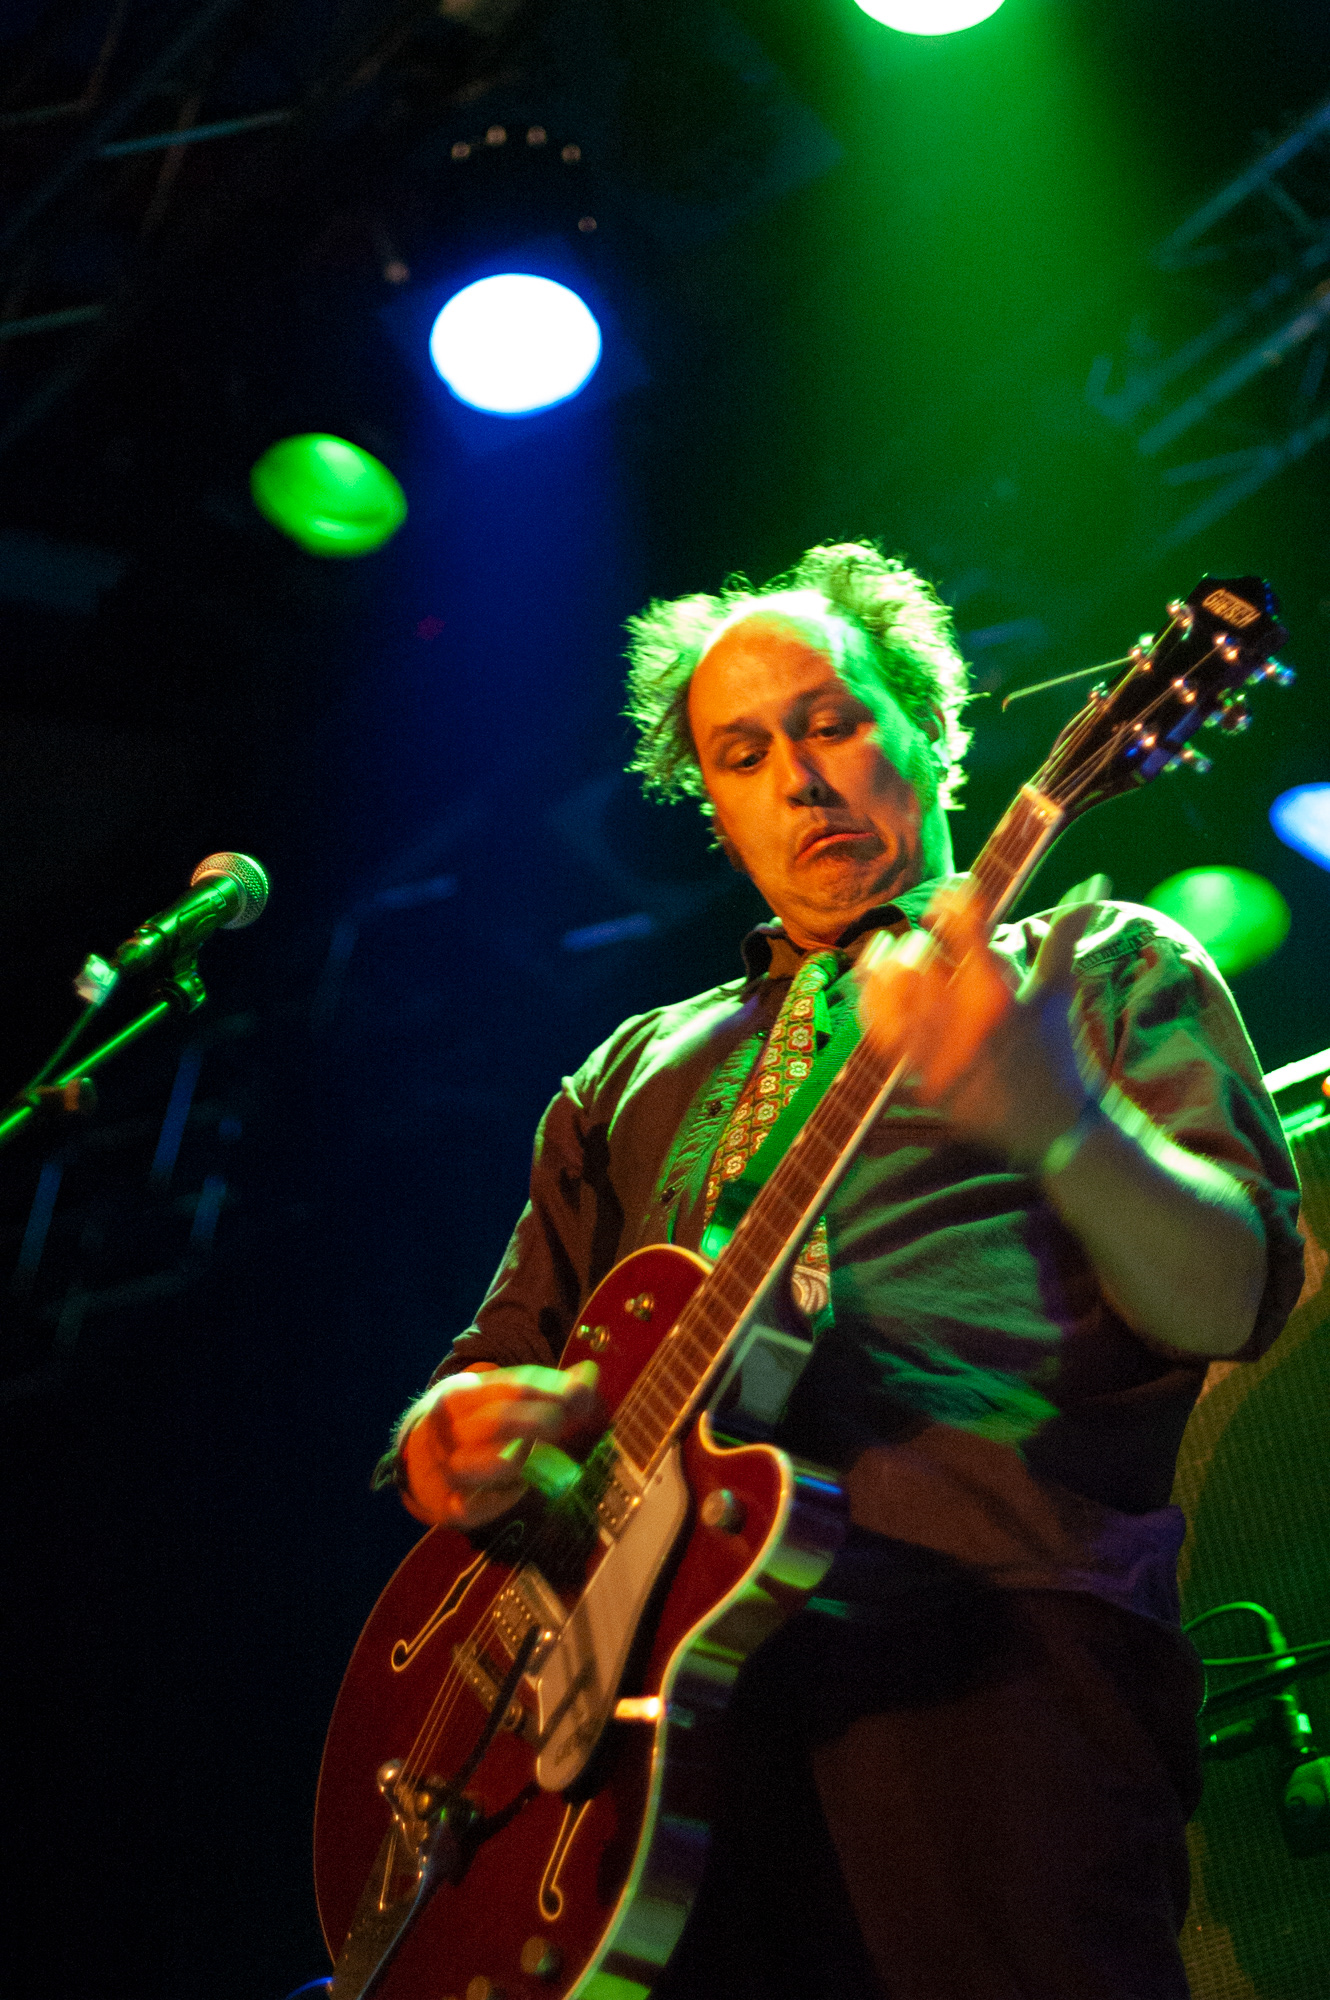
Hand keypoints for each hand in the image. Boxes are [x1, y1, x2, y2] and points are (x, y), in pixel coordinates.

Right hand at [400, 1361, 600, 1528]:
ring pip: (488, 1465)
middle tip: (561, 1421)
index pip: (512, 1386)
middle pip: (498, 1421)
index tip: (580, 1392)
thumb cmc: (477, 1420)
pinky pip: (477, 1507)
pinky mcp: (450, 1505)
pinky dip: (502, 1499)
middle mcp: (449, 1431)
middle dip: (538, 1420)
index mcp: (462, 1394)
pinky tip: (518, 1487)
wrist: (418, 1456)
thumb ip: (549, 1388)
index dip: (550, 1389)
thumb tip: (591, 1373)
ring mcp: (447, 1469)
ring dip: (519, 1459)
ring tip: (531, 1452)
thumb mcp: (501, 1396)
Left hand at [856, 880, 1098, 1165]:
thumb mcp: (1057, 992)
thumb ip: (1064, 934)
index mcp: (1001, 998)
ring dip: (887, 965)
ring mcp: (938, 1054)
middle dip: (922, 942)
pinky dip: (871, 1002)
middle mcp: (964, 1025)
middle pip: (922, 961)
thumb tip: (1094, 878)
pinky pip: (879, 1033)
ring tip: (887, 950)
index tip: (955, 890)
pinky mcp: (919, 1078)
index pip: (966, 933)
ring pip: (893, 994)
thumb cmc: (1055, 1051)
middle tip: (927, 938)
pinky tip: (870, 983)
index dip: (956, 903)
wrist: (1050, 1126)